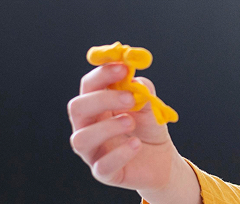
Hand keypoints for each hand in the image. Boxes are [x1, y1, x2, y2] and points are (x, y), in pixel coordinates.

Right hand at [68, 63, 179, 191]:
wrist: (161, 160)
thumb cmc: (148, 127)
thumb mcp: (149, 104)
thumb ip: (141, 89)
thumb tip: (133, 79)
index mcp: (96, 105)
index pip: (89, 85)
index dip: (102, 74)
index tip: (123, 68)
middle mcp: (88, 126)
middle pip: (77, 108)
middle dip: (102, 99)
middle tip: (129, 98)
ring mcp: (92, 151)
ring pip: (81, 138)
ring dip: (106, 127)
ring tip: (131, 122)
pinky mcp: (104, 173)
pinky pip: (102, 166)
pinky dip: (120, 153)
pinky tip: (136, 144)